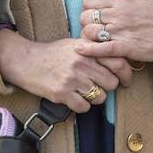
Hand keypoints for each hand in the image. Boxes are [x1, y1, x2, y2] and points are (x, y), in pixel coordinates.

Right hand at [0, 28, 134, 113]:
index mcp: (87, 49)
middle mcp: (81, 62)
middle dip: (107, 88)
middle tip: (97, 86)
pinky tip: (73, 98)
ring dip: (94, 98)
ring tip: (82, 91)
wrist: (26, 61)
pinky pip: (84, 107)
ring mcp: (72, 78)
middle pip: (111, 83)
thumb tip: (120, 60)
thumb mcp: (74, 45)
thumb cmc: (52, 54)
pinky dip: (81, 106)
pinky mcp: (62, 93)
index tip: (126, 81)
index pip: (118, 62)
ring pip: (99, 97)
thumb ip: (94, 50)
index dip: (126, 74)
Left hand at [76, 0, 152, 65]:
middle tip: (92, 32)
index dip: (87, 10)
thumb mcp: (137, 3)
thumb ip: (119, 4)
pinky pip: (100, 48)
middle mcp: (118, 13)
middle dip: (85, 25)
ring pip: (89, 31)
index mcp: (121, 0)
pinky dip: (88, 49)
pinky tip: (81, 50)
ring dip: (88, 38)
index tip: (92, 17)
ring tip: (94, 42)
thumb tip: (103, 8)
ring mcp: (121, 30)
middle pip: (85, 17)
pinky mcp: (126, 47)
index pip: (89, 1)